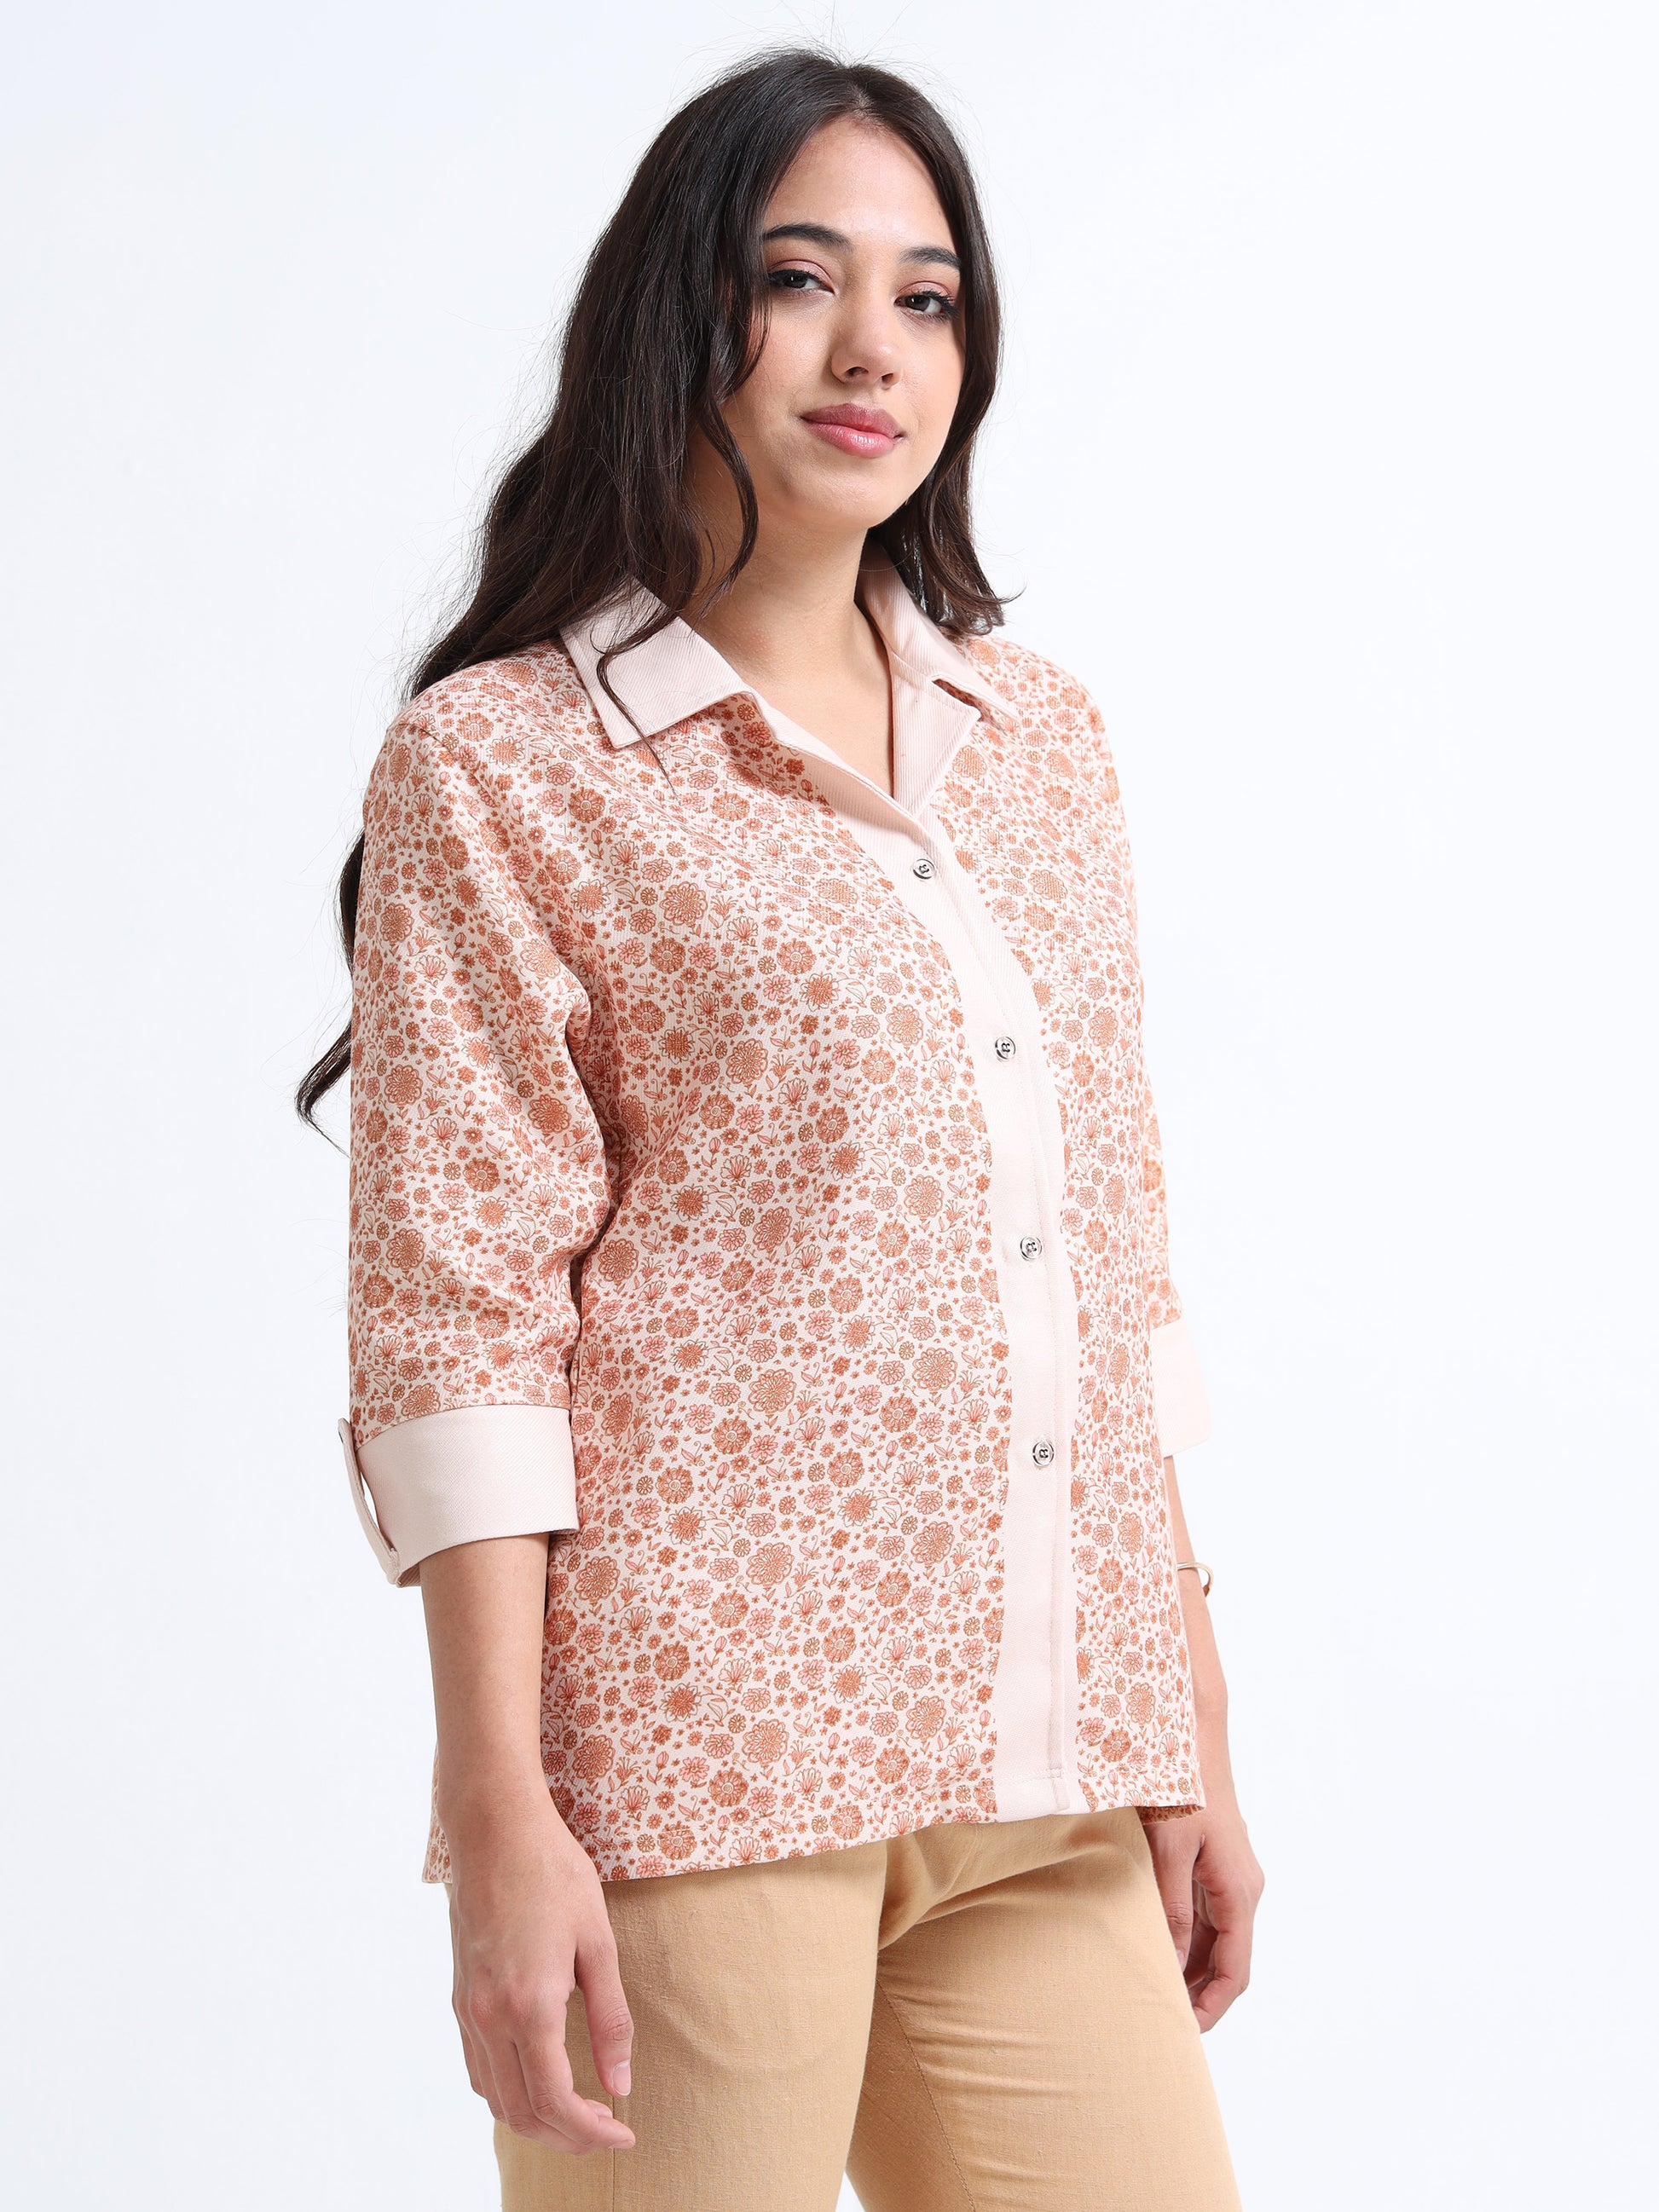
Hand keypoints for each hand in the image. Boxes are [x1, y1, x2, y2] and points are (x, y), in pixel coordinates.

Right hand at [445, 1782, 635, 2153]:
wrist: (493, 1829)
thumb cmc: (553, 1873)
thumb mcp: (598, 1941)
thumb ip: (610, 2018)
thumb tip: (621, 2083)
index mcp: (529, 2007)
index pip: (556, 2101)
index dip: (591, 2131)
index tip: (624, 2133)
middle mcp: (489, 2018)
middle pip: (522, 2113)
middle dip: (566, 2136)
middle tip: (606, 2129)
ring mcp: (467, 2009)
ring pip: (494, 2098)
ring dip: (535, 2119)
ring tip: (578, 2111)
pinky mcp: (458, 1995)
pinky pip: (477, 2068)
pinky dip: (506, 2092)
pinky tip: (536, 2077)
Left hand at [1141, 1782, 1263, 2030]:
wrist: (1189, 1737)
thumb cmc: (1179, 1788)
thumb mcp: (1170, 1850)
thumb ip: (1171, 1907)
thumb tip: (1168, 1962)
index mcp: (1239, 1891)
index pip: (1234, 1969)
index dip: (1212, 2006)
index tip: (1186, 2030)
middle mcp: (1242, 1888)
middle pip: (1227, 1959)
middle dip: (1201, 1994)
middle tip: (1164, 2018)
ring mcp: (1230, 1876)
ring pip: (1216, 1939)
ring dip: (1192, 1967)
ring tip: (1157, 1991)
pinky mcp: (1215, 1863)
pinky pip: (1205, 1914)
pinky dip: (1187, 1938)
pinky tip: (1157, 1947)